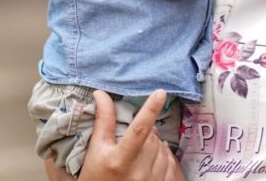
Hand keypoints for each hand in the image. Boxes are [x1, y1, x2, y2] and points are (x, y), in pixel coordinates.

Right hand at [48, 89, 184, 180]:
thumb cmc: (95, 177)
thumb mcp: (95, 150)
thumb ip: (103, 121)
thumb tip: (101, 93)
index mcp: (118, 160)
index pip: (138, 129)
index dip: (150, 109)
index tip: (160, 92)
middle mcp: (137, 172)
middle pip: (152, 138)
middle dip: (147, 131)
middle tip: (135, 137)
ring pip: (163, 149)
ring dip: (156, 143)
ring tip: (142, 149)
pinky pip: (170, 164)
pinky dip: (165, 156)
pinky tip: (155, 157)